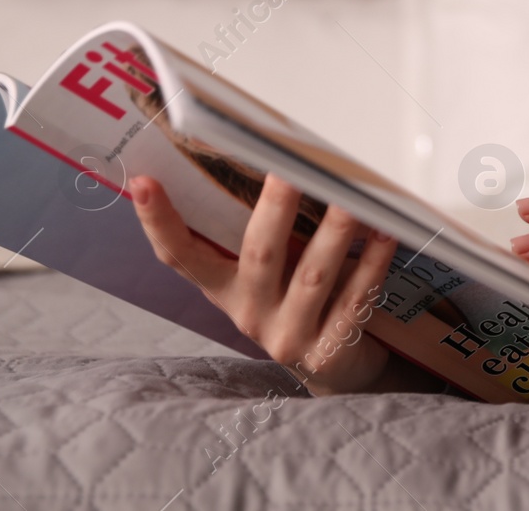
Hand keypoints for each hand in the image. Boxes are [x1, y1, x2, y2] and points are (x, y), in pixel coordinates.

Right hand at [130, 173, 417, 395]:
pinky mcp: (330, 350)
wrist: (339, 372)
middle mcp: (250, 314)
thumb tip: (277, 156)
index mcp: (225, 289)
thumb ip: (266, 231)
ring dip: (335, 231)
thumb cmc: (302, 301)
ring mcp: (289, 336)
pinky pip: (353, 299)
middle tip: (289, 167)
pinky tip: (387, 234)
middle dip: (275, 207)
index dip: (159, 222)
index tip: (142, 182)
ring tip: (355, 197)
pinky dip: (371, 264)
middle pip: (259, 254)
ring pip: (314, 275)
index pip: (181, 257)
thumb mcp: (270, 274)